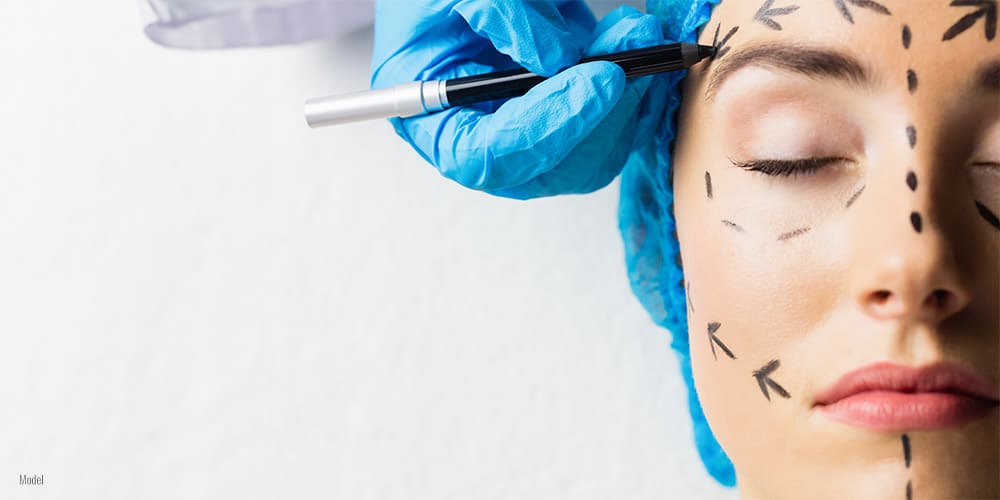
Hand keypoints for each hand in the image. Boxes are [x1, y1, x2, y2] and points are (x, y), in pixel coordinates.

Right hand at [371, 1, 666, 198]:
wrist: (450, 5)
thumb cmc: (435, 6)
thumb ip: (501, 17)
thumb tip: (562, 57)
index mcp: (438, 128)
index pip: (491, 156)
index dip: (546, 127)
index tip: (596, 81)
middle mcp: (486, 149)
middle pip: (551, 168)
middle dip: (600, 114)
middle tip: (630, 50)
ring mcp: (529, 146)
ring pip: (591, 159)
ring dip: (626, 102)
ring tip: (636, 35)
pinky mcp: (564, 132)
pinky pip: (611, 137)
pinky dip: (634, 99)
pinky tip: (640, 51)